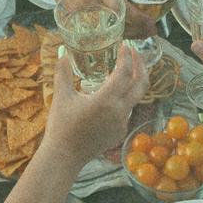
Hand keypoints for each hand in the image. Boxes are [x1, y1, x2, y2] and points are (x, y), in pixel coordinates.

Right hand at [42, 45, 145, 161]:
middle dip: (141, 66)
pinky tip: (113, 94)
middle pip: (141, 84)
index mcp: (105, 100)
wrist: (64, 156)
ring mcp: (122, 123)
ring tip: (126, 71)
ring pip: (136, 98)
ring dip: (134, 82)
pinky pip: (127, 111)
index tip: (126, 46)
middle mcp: (119, 111)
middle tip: (135, 53)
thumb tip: (64, 51)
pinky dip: (124, 98)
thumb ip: (63, 72)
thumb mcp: (61, 96)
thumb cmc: (61, 126)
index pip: (124, 73)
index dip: (128, 57)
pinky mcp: (120, 132)